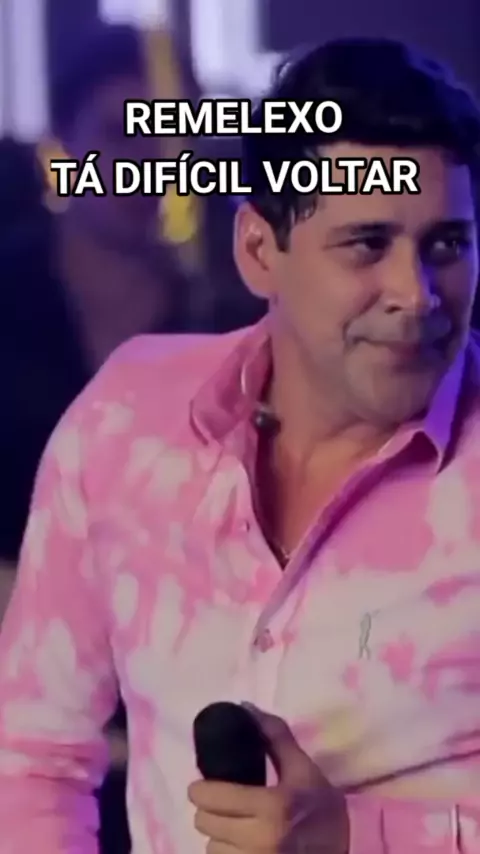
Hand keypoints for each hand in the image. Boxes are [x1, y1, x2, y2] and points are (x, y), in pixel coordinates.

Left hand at [188, 705, 348, 852]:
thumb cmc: (322, 812)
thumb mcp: (305, 770)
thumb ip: (276, 737)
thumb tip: (245, 707)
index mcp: (272, 807)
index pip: (212, 798)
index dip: (201, 789)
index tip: (203, 786)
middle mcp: (260, 840)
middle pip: (205, 823)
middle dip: (209, 810)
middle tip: (221, 804)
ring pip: (211, 848)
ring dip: (218, 837)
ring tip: (233, 828)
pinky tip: (241, 847)